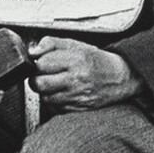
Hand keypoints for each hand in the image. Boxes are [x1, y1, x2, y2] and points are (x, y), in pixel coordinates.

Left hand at [29, 36, 143, 111]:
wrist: (119, 77)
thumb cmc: (96, 60)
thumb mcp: (75, 44)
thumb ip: (51, 44)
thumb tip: (33, 51)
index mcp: (75, 60)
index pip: (41, 64)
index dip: (38, 63)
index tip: (43, 63)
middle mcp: (76, 79)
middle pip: (39, 84)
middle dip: (37, 79)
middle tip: (44, 75)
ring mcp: (77, 96)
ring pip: (45, 98)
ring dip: (46, 92)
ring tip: (56, 84)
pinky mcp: (78, 109)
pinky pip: (55, 108)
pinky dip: (55, 102)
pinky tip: (63, 93)